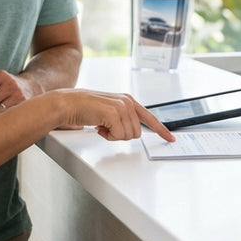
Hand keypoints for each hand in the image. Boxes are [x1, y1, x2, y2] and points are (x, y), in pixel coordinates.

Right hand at [55, 89, 174, 142]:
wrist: (69, 104)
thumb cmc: (86, 109)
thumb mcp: (110, 111)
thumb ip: (123, 118)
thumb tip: (132, 132)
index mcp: (129, 101)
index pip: (150, 118)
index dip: (161, 130)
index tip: (171, 139)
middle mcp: (128, 102)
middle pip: (136, 133)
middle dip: (121, 135)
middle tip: (106, 128)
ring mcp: (122, 107)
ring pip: (128, 136)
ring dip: (113, 136)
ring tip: (101, 125)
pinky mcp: (114, 113)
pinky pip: (118, 136)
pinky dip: (107, 136)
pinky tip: (98, 126)